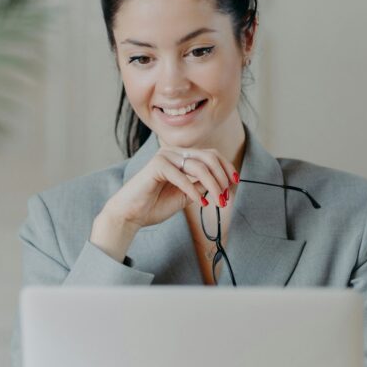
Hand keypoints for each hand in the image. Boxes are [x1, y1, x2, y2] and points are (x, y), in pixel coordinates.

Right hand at [90, 147, 238, 261]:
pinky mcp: (156, 165)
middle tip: (226, 196)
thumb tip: (222, 183)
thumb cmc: (155, 205)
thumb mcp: (186, 195)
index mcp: (181, 157)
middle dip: (222, 177)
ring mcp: (164, 156)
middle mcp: (173, 152)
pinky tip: (199, 202)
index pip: (210, 155)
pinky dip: (193, 190)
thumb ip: (201, 185)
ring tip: (218, 201)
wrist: (131, 214)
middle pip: (208, 157)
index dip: (226, 167)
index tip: (235, 183)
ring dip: (212, 185)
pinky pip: (182, 176)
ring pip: (198, 166)